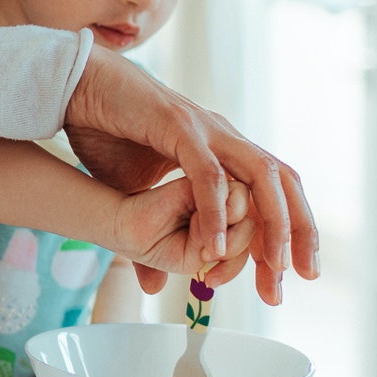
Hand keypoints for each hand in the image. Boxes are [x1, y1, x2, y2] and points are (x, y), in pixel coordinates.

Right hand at [65, 47, 319, 304]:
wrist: (78, 89)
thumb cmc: (106, 134)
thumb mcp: (133, 200)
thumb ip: (149, 243)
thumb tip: (153, 288)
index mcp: (223, 152)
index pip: (272, 195)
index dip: (287, 236)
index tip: (283, 282)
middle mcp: (225, 139)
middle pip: (283, 183)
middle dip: (298, 232)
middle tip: (298, 278)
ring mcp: (206, 130)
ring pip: (260, 176)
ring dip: (273, 222)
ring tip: (274, 265)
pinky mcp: (179, 125)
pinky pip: (208, 174)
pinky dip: (216, 211)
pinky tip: (214, 247)